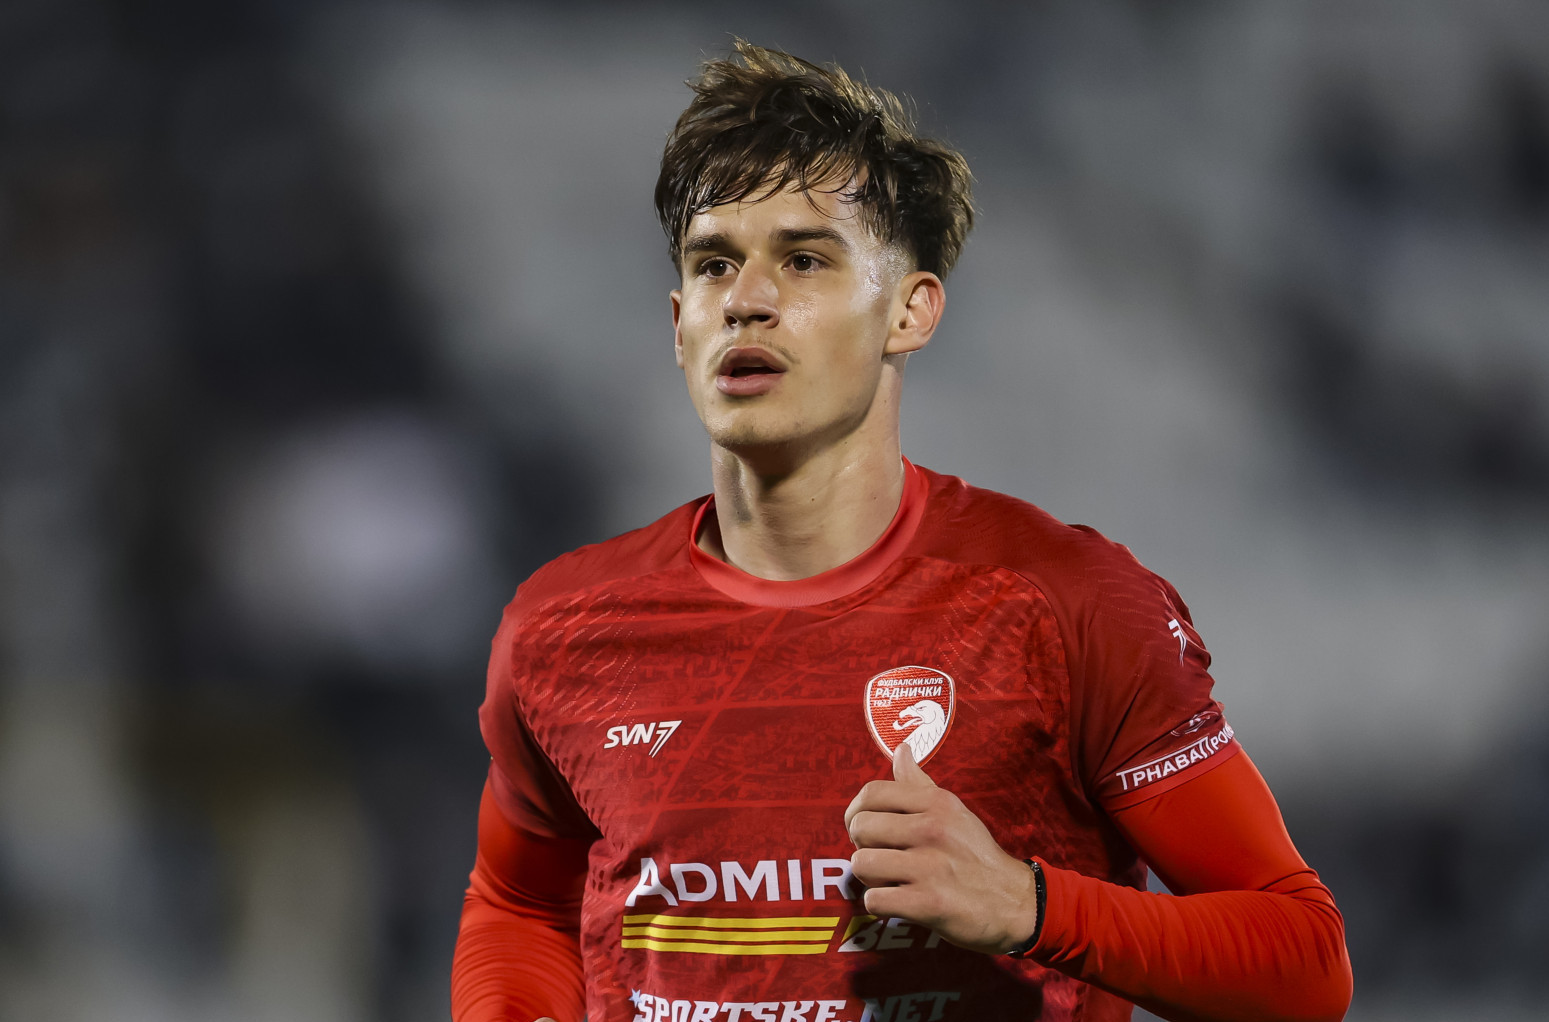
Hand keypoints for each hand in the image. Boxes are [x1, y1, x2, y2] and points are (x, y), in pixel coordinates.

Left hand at [844, 743, 1040, 954]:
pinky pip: (874, 900)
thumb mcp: (954, 811)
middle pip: (860, 828)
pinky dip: (880, 905)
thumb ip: (920, 783)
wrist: (1014, 903)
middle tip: (883, 858)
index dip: (856, 811)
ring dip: (870, 878)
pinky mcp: (928, 904)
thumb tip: (901, 749)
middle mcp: (932, 829)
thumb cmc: (976, 855)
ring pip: (862, 864)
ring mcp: (930, 867)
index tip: (864, 827)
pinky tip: (899, 901)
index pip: (872, 793)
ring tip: (891, 880)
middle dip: (863, 846)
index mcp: (937, 803)